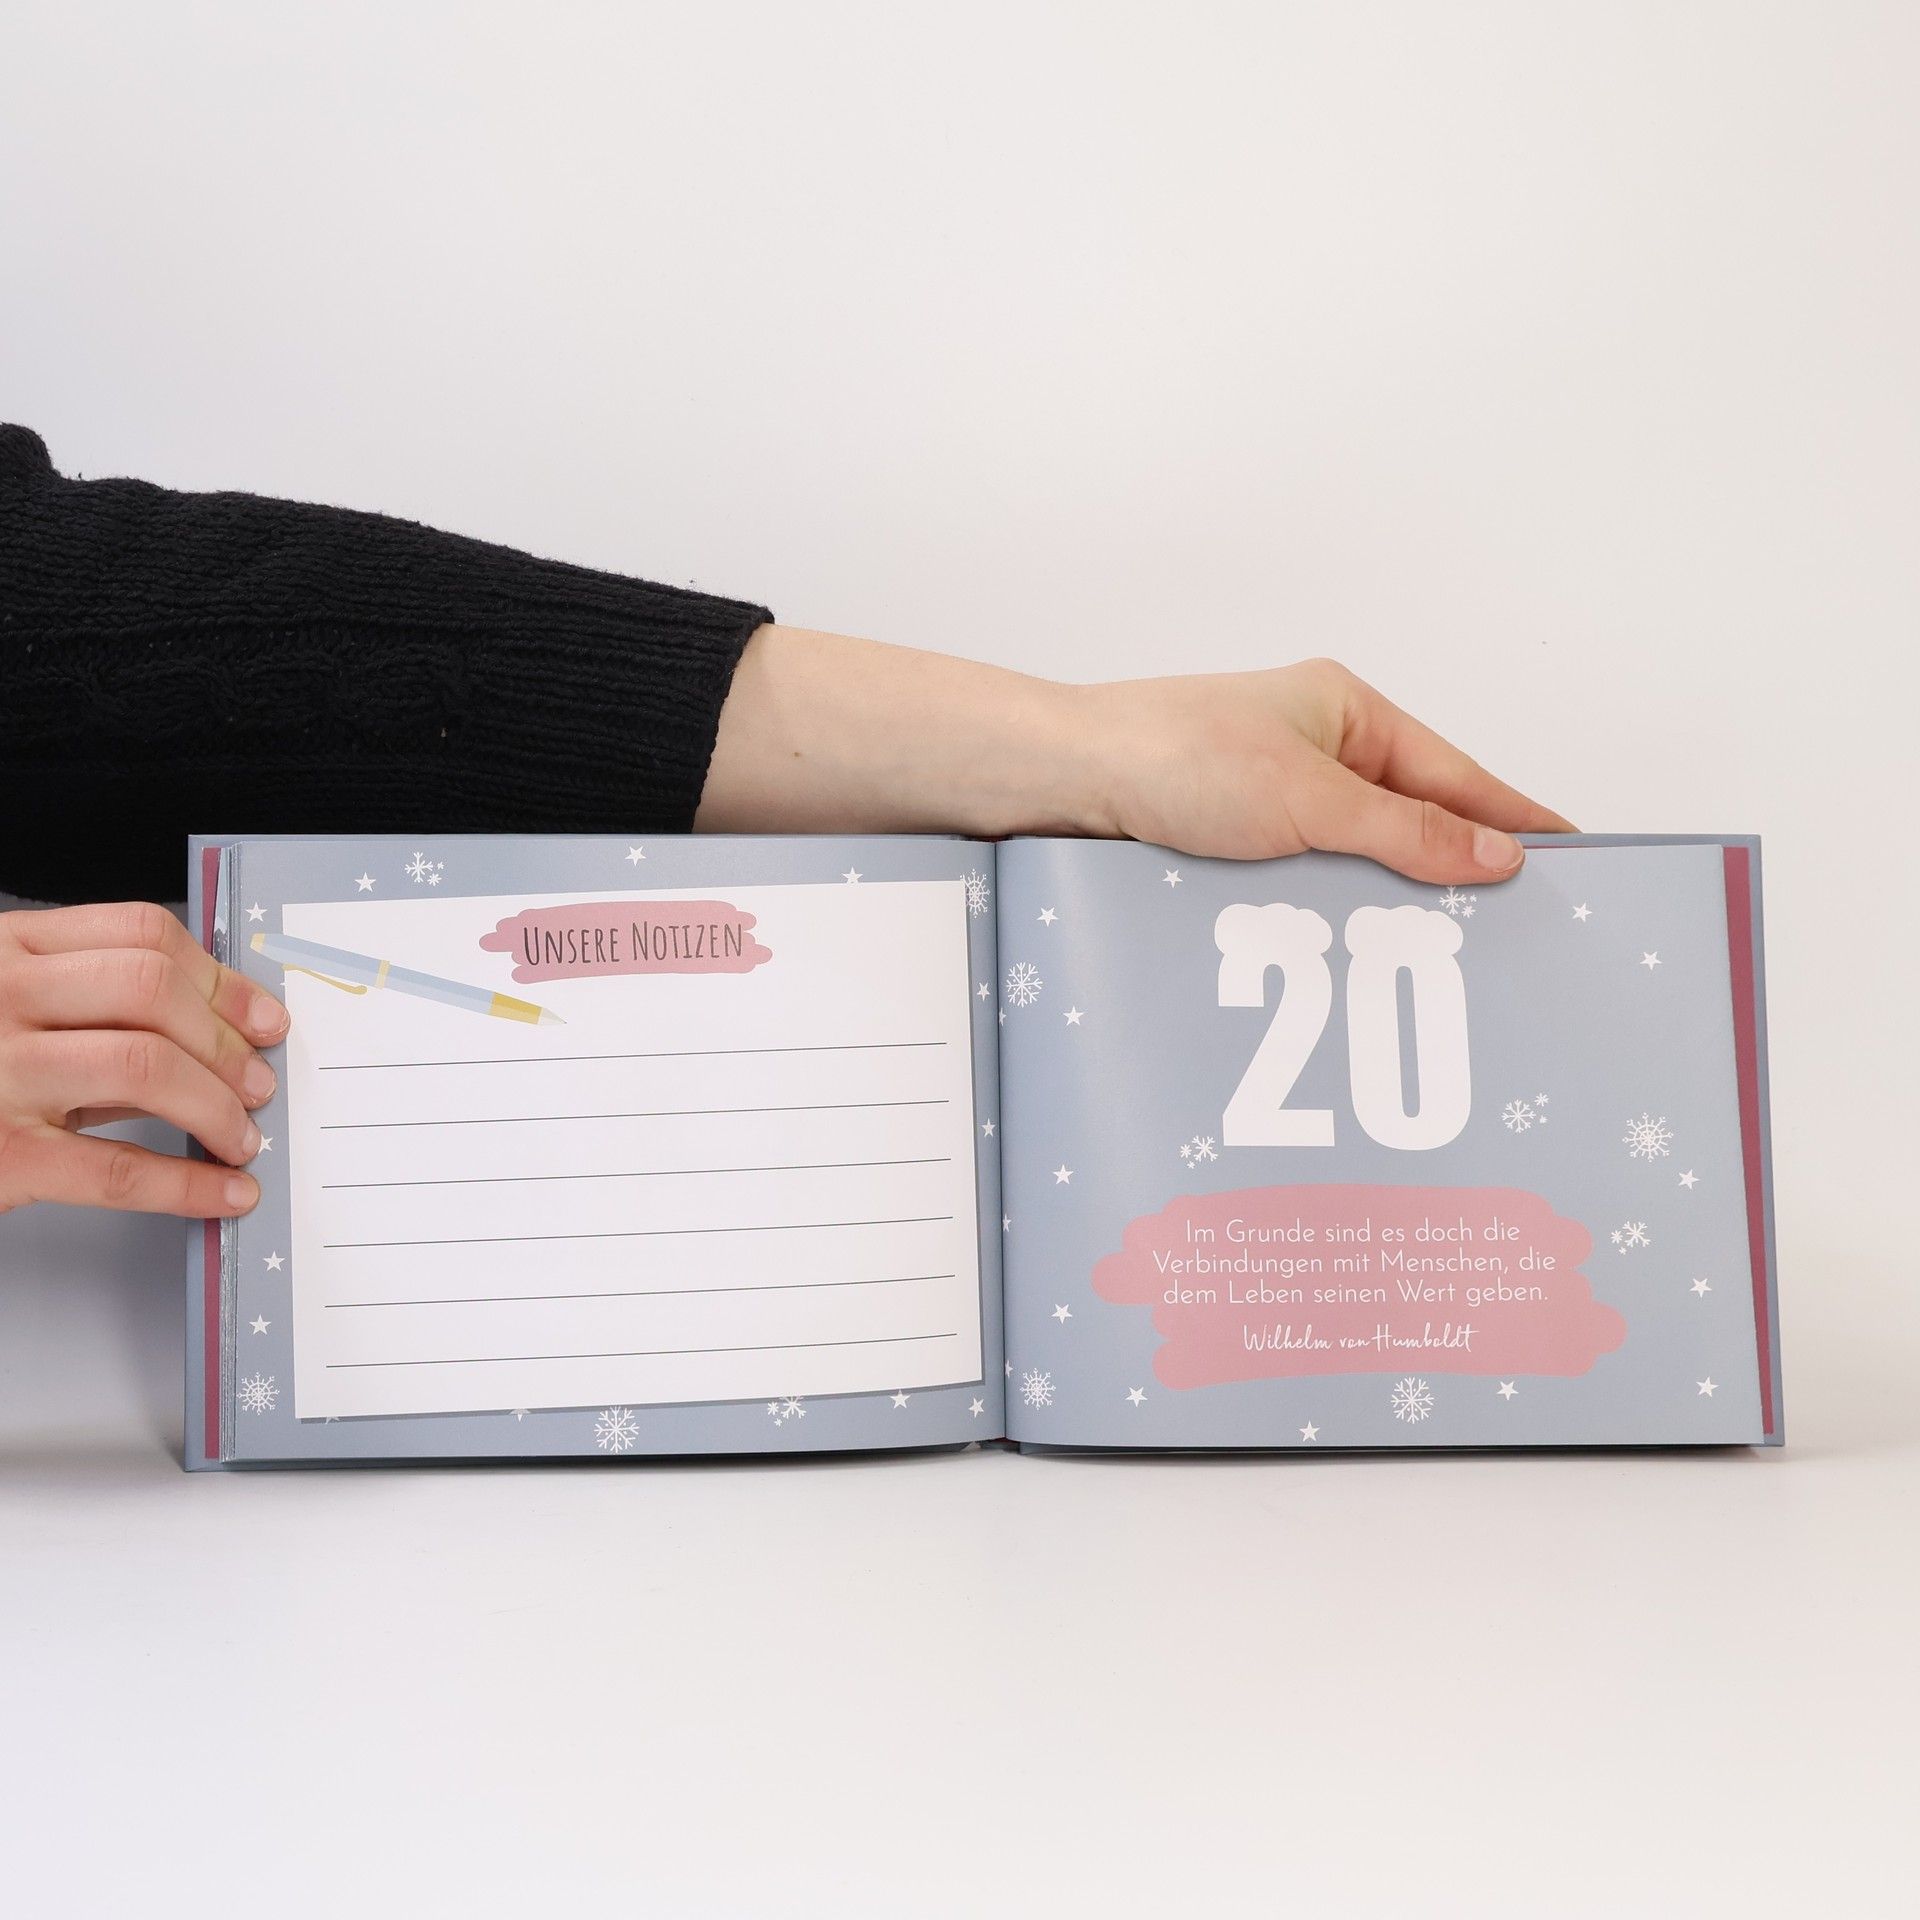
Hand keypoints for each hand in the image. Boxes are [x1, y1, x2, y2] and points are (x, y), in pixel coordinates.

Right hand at [0, 902, 287, 1217]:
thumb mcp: (7, 1011)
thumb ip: (89, 1010)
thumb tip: (217, 1032)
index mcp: (5, 949)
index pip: (141, 935)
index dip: (220, 979)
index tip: (262, 1018)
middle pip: (151, 991)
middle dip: (224, 1041)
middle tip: (257, 1082)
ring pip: (145, 1065)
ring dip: (216, 1106)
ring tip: (241, 1135)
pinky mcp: (0, 1155)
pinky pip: (120, 1167)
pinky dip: (189, 1183)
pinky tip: (225, 1191)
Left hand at [700, 629, 1570, 881]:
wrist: (1057, 784)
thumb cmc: (1171, 760)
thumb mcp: (1307, 800)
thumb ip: (1405, 833)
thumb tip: (1498, 861)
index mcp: (1346, 712)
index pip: (1458, 777)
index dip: (1516, 824)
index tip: (1577, 864)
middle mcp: (1313, 750)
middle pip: (1412, 823)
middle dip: (1457, 878)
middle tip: (1520, 939)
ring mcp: (1270, 799)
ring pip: (1356, 864)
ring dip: (1388, 908)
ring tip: (1446, 967)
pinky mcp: (1228, 845)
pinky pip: (1303, 887)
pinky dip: (1331, 920)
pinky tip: (1353, 963)